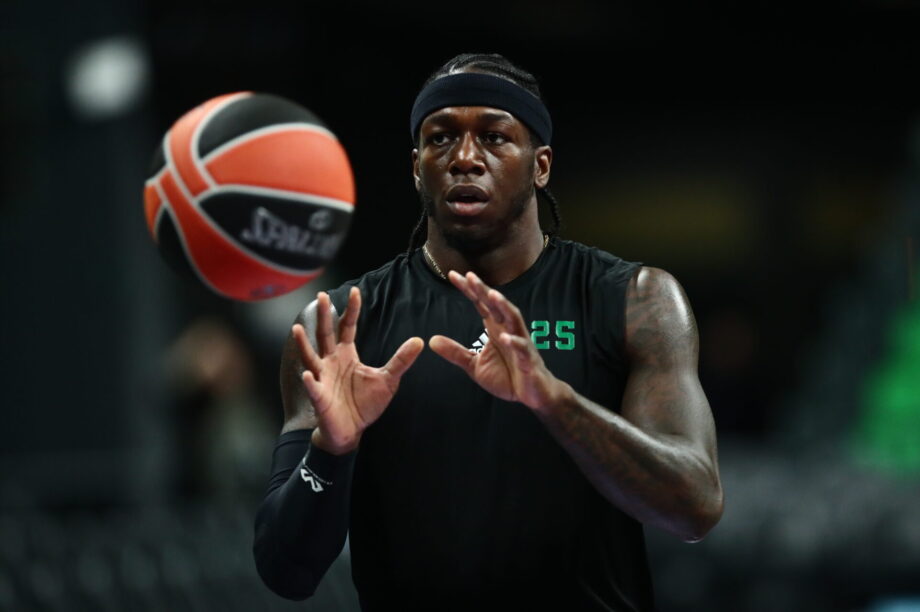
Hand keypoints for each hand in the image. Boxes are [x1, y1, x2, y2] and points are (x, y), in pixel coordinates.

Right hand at [292, 287, 423, 453]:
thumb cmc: (365, 403)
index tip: (355, 291)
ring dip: (303, 344)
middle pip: (326, 334)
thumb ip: (401, 360)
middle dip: (324, 316)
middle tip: (323, 295)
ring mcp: (322, 379)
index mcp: (346, 354)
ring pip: (310, 357)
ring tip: (297, 329)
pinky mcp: (320, 398)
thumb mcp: (388, 380)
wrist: (352, 431)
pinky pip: (313, 389)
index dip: (351, 310)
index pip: (347, 327)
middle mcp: (331, 362)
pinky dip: (310, 383)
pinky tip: (307, 376)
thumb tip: (419, 341)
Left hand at [429, 271, 570, 412]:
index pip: (481, 304)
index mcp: (495, 328)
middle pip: (496, 305)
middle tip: (470, 276)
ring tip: (492, 295)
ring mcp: (520, 343)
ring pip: (514, 319)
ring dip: (503, 307)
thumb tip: (432, 340)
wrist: (533, 394)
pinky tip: (506, 337)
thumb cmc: (507, 376)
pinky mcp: (529, 360)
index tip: (453, 275)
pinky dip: (515, 342)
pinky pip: (522, 349)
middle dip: (483, 290)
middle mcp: (508, 330)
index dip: (469, 289)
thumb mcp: (474, 365)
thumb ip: (455, 352)